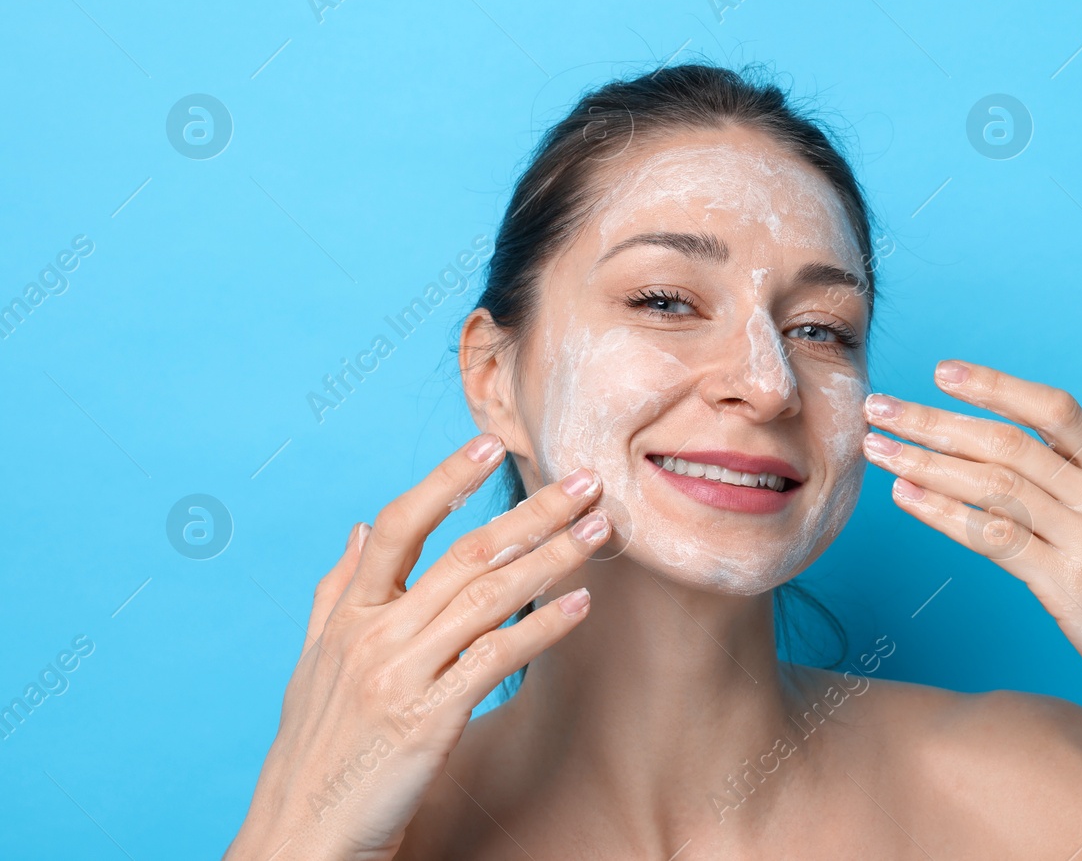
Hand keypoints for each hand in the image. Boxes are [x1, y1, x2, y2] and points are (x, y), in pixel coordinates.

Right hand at [226, 435, 609, 860]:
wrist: (299, 840)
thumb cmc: (316, 754)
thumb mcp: (313, 666)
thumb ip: (336, 593)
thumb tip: (359, 527)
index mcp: (347, 618)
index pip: (398, 527)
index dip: (444, 481)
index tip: (489, 444)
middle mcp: (371, 637)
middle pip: (463, 555)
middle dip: (531, 514)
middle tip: (584, 483)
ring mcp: (398, 676)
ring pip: (487, 598)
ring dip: (552, 560)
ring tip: (599, 533)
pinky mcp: (426, 721)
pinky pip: (496, 660)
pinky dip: (543, 630)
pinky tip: (582, 608)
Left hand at [861, 362, 1081, 729]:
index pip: (1054, 411)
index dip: (996, 387)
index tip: (941, 372)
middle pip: (1008, 444)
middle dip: (935, 421)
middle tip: (879, 406)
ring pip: (993, 486)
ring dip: (925, 463)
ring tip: (876, 449)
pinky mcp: (1068, 586)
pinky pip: (993, 539)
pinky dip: (943, 514)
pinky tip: (906, 497)